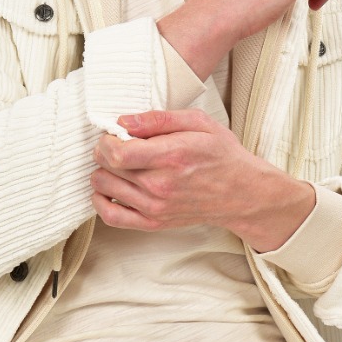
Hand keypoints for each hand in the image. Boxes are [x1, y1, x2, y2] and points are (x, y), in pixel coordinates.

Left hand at [90, 106, 290, 235]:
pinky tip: (107, 190)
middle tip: (118, 145)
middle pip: (106, 168)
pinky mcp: (153, 223)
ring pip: (103, 188)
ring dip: (103, 173)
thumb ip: (158, 119)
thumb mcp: (198, 123)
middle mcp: (160, 185)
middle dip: (104, 152)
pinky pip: (111, 217)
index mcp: (171, 156)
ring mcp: (155, 207)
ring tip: (118, 165)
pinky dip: (100, 202)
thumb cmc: (221, 155)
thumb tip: (124, 121)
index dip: (106, 141)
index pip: (116, 153)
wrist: (241, 193)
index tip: (114, 135)